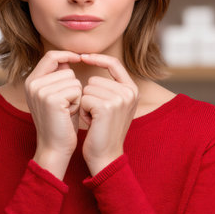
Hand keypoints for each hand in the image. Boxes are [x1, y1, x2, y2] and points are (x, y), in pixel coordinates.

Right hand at [24, 51, 81, 177]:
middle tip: (66, 105)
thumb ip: (58, 77)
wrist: (55, 148)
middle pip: (66, 69)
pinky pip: (76, 90)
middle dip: (73, 86)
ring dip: (76, 95)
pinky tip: (69, 114)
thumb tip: (68, 58)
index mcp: (31, 80)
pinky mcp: (51, 99)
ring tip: (66, 110)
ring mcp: (40, 91)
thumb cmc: (60, 122)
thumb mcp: (55, 95)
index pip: (50, 56)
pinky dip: (78, 102)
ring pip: (73, 80)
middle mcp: (32, 83)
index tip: (79, 58)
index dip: (66, 55)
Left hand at [79, 54, 138, 175]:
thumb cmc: (103, 130)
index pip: (114, 63)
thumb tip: (86, 57)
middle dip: (89, 96)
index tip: (82, 56)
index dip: (97, 58)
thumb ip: (106, 85)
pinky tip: (91, 123)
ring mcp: (120, 99)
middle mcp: (129, 92)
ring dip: (85, 104)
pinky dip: (82, 110)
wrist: (105, 156)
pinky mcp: (107, 107)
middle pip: (95, 79)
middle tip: (96, 114)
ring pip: (87, 89)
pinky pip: (84, 98)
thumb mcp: (111, 104)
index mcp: (132, 89)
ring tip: (94, 119)